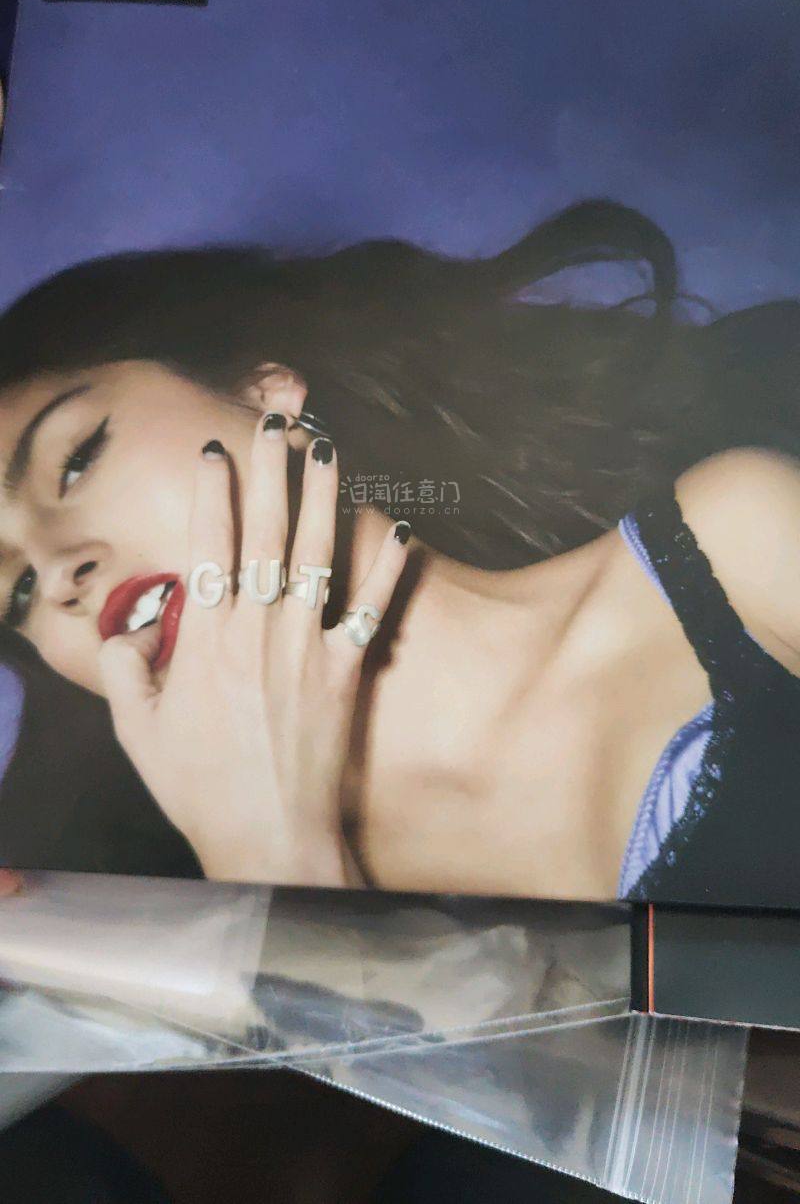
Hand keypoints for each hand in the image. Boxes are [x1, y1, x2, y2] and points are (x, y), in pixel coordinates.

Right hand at [99, 419, 410, 885]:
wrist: (270, 839)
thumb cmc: (200, 788)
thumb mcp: (138, 733)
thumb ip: (127, 673)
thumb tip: (128, 632)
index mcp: (207, 640)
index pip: (211, 545)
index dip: (216, 492)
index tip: (218, 450)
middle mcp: (260, 631)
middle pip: (268, 533)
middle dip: (271, 470)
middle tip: (277, 420)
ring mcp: (309, 648)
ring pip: (320, 555)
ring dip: (324, 496)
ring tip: (328, 447)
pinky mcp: (348, 672)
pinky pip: (372, 610)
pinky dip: (388, 568)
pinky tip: (401, 528)